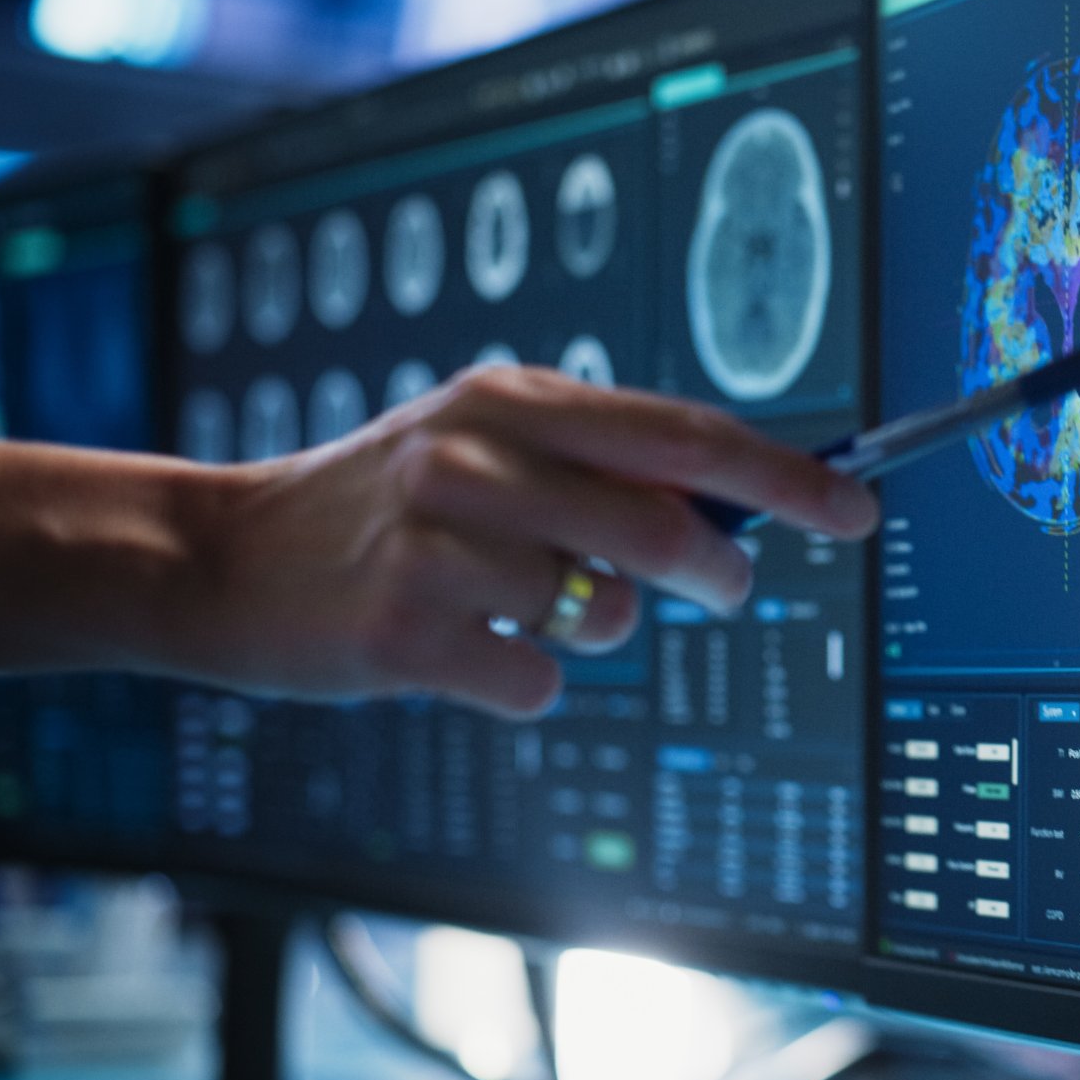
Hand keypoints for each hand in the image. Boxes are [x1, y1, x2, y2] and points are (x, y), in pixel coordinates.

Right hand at [170, 366, 878, 717]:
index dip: (785, 474)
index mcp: (513, 400)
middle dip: (718, 568)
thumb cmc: (377, 505)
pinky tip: (468, 651)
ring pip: (605, 613)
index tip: (857, 506)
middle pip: (664, 525)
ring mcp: (437, 540)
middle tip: (725, 585)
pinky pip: (538, 679)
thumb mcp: (479, 442)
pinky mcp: (404, 630)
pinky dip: (526, 679)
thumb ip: (596, 461)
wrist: (222, 558)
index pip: (684, 434)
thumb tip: (738, 506)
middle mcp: (477, 455)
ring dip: (596, 627)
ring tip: (527, 606)